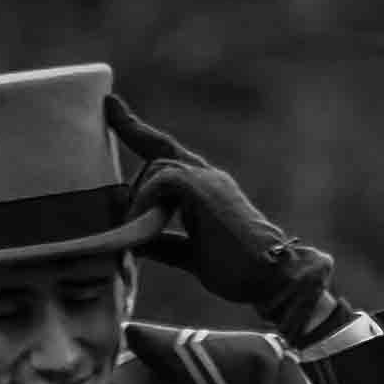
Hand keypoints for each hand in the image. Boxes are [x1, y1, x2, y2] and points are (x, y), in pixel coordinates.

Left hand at [102, 92, 345, 339]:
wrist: (271, 277)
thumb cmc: (237, 271)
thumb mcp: (191, 255)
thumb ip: (164, 244)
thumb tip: (134, 241)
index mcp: (206, 189)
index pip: (167, 153)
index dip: (137, 129)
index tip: (111, 106)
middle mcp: (207, 176)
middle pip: (159, 150)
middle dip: (132, 143)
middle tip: (114, 137)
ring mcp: (208, 179)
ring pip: (158, 166)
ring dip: (140, 199)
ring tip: (137, 233)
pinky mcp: (204, 188)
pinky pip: (162, 180)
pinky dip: (146, 203)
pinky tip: (143, 228)